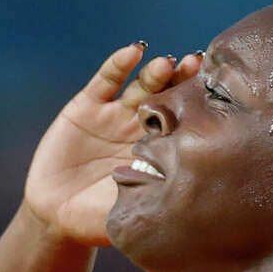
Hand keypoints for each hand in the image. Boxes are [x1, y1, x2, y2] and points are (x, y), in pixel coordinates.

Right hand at [23, 44, 201, 244]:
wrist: (56, 215)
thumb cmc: (99, 220)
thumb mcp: (131, 212)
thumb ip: (151, 199)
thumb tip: (187, 196)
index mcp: (159, 152)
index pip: (184, 123)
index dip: (198, 108)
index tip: (216, 95)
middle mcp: (141, 128)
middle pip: (167, 97)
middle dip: (182, 80)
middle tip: (198, 66)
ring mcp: (115, 114)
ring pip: (141, 86)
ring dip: (155, 72)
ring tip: (167, 63)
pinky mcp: (87, 106)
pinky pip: (106, 81)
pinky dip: (119, 64)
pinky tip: (133, 52)